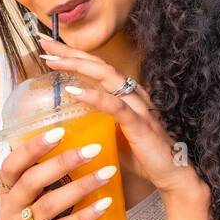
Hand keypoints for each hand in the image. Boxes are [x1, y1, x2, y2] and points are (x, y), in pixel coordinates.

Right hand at [0, 126, 118, 219]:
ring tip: (108, 172)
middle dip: (63, 162)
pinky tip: (104, 204)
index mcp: (6, 193)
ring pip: (48, 205)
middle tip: (93, 148)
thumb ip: (41, 180)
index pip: (12, 164)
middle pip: (32, 180)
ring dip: (80, 186)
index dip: (33, 146)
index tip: (60, 130)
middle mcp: (8, 210)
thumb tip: (75, 143)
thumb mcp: (27, 203)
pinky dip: (84, 216)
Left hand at [36, 37, 207, 203]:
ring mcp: (139, 107)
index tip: (50, 48)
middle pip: (100, 65)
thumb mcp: (117, 136)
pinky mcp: (140, 124)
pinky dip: (93, 96)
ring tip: (53, 61)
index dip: (75, 56)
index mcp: (129, 95)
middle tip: (45, 43)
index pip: (99, 68)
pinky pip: (115, 106)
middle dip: (71, 53)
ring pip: (107, 77)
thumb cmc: (146, 157)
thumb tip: (74, 122)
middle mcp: (135, 95)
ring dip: (78, 66)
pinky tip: (73, 91)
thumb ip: (101, 123)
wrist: (174, 176)